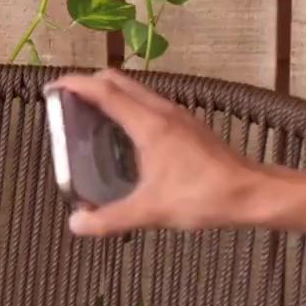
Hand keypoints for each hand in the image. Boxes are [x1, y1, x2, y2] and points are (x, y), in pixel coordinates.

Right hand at [47, 69, 267, 236]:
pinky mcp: (187, 126)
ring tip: (88, 118)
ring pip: (135, 90)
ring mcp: (177, 116)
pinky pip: (148, 104)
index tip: (52, 89)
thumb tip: (76, 224)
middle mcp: (161, 111)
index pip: (103, 91)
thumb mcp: (152, 211)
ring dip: (109, 94)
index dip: (74, 85)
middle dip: (88, 84)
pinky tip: (123, 135)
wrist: (254, 193)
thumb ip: (110, 219)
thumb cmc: (204, 196)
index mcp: (148, 124)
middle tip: (66, 103)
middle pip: (117, 81)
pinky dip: (127, 107)